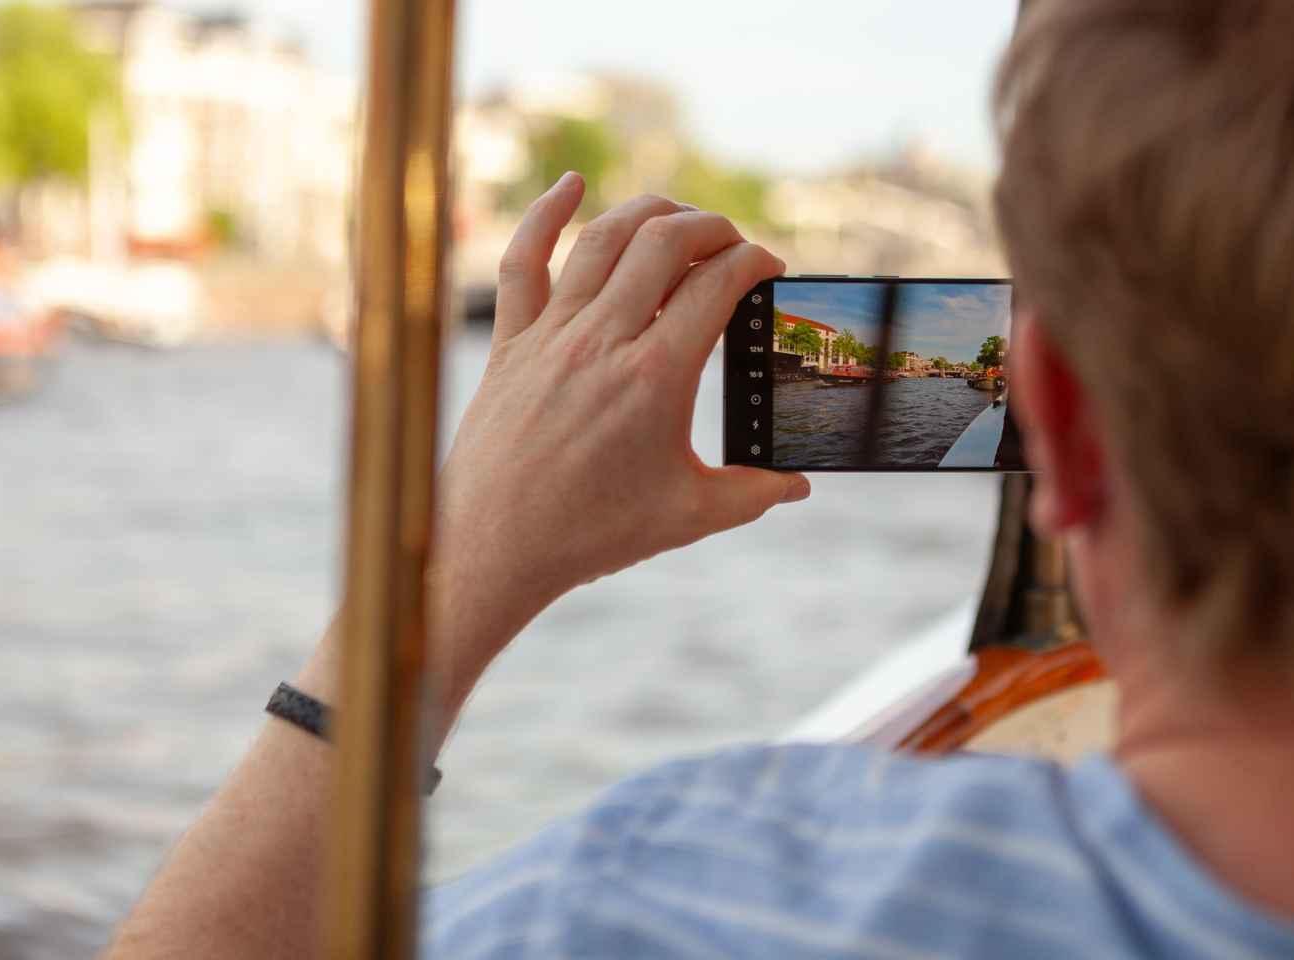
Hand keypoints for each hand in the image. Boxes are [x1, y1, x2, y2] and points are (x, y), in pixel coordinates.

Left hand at [428, 174, 808, 665]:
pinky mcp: (511, 343)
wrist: (495, 545)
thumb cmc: (591, 534)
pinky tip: (570, 185)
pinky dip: (544, 214)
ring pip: (602, 237)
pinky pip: (523, 261)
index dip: (754, 262)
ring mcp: (552, 335)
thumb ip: (751, 495)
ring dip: (648, 213)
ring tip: (678, 217)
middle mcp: (603, 340)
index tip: (769, 268)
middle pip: (665, 243)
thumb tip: (798, 486)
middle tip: (733, 242)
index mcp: (656, 376)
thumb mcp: (686, 516)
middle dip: (712, 226)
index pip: (717, 284)